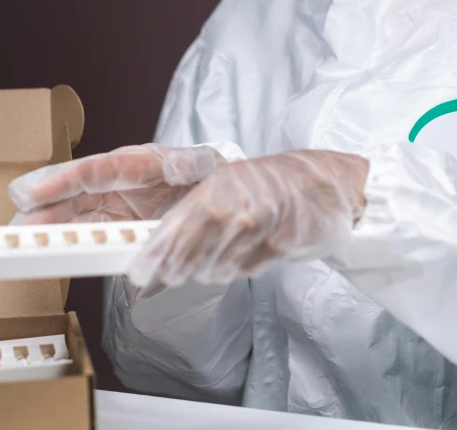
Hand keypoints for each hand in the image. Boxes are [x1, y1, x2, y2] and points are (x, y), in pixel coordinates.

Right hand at [8, 144, 220, 223]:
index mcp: (136, 161)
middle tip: (21, 225)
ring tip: (26, 238)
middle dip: (47, 208)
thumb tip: (179, 163)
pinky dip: (71, 240)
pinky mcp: (117, 222)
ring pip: (76, 213)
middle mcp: (118, 181)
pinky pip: (90, 231)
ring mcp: (115, 202)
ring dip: (51, 226)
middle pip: (76, 193)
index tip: (37, 193)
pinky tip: (53, 249)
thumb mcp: (202, 163)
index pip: (94, 170)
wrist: (213, 189)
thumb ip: (190, 163)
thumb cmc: (204, 170)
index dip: (64, 181)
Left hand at [127, 149, 368, 286]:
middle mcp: (234, 204)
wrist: (318, 182)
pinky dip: (242, 267)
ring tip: (220, 258)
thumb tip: (161, 244)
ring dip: (212, 270)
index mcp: (216, 186)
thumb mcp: (226, 185)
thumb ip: (195, 211)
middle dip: (178, 269)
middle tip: (174, 274)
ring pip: (217, 267)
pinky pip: (247, 269)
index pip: (175, 226)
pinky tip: (249, 252)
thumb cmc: (267, 184)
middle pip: (191, 253)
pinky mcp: (280, 243)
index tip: (139, 272)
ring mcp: (258, 224)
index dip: (154, 253)